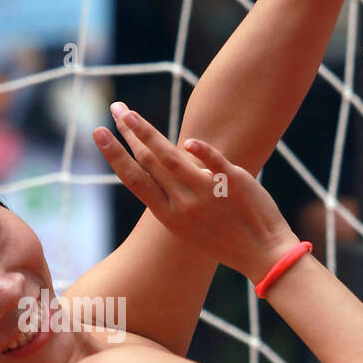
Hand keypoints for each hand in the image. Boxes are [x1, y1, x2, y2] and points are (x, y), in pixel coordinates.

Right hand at [94, 105, 299, 282]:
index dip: (115, 155)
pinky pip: (214, 164)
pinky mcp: (233, 183)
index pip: (134, 179)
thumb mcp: (190, 226)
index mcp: (169, 215)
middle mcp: (183, 204)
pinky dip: (202, 152)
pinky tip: (189, 141)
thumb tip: (161, 164)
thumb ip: (174, 197)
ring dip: (149, 133)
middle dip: (128, 133)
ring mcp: (207, 194)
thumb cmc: (226, 239)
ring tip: (133, 113)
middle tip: (115, 108)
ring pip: (172, 160)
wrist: (264, 254)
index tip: (99, 133)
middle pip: (149, 162)